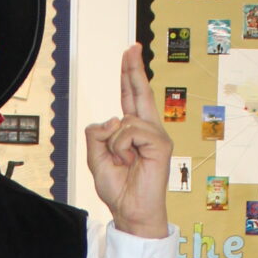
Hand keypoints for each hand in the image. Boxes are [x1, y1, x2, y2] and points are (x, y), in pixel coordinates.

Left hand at [86, 44, 171, 236]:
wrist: (131, 211)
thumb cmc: (118, 188)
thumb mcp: (96, 158)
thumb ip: (96, 135)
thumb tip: (112, 118)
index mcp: (134, 132)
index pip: (130, 97)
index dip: (129, 75)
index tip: (130, 53)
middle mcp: (148, 129)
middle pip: (139, 93)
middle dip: (133, 69)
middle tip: (132, 46)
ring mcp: (156, 136)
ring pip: (124, 120)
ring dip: (114, 143)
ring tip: (122, 161)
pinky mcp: (161, 144)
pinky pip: (130, 132)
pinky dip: (121, 147)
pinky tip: (128, 161)